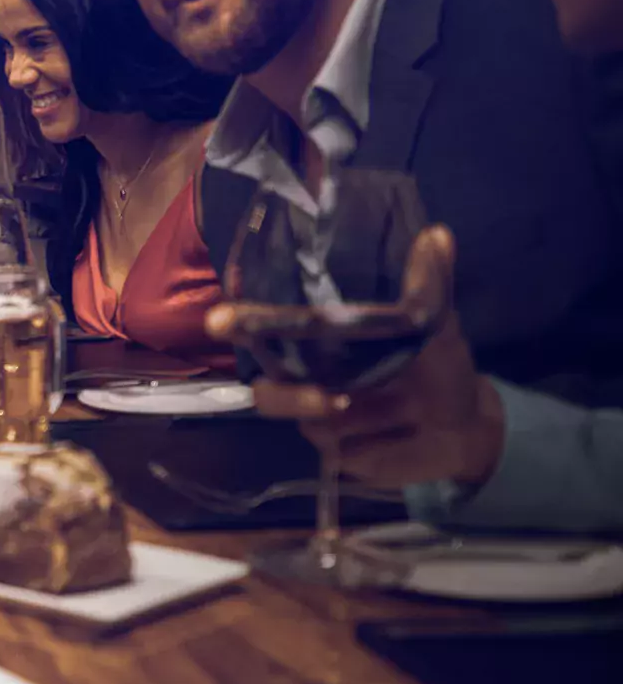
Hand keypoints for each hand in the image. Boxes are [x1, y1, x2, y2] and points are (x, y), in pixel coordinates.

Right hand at [206, 224, 504, 489]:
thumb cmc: (441, 366)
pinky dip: (373, 442)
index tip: (220, 320)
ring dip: (337, 419)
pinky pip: (336, 450)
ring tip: (359, 410)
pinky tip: (404, 432)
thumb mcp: (439, 324)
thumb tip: (438, 232)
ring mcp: (319, 416)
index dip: (243, 322)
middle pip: (267, 384)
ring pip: (308, 424)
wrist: (464, 428)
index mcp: (322, 337)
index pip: (270, 327)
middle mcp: (309, 374)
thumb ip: (430, 285)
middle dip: (286, 394)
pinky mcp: (335, 451)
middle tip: (327, 398)